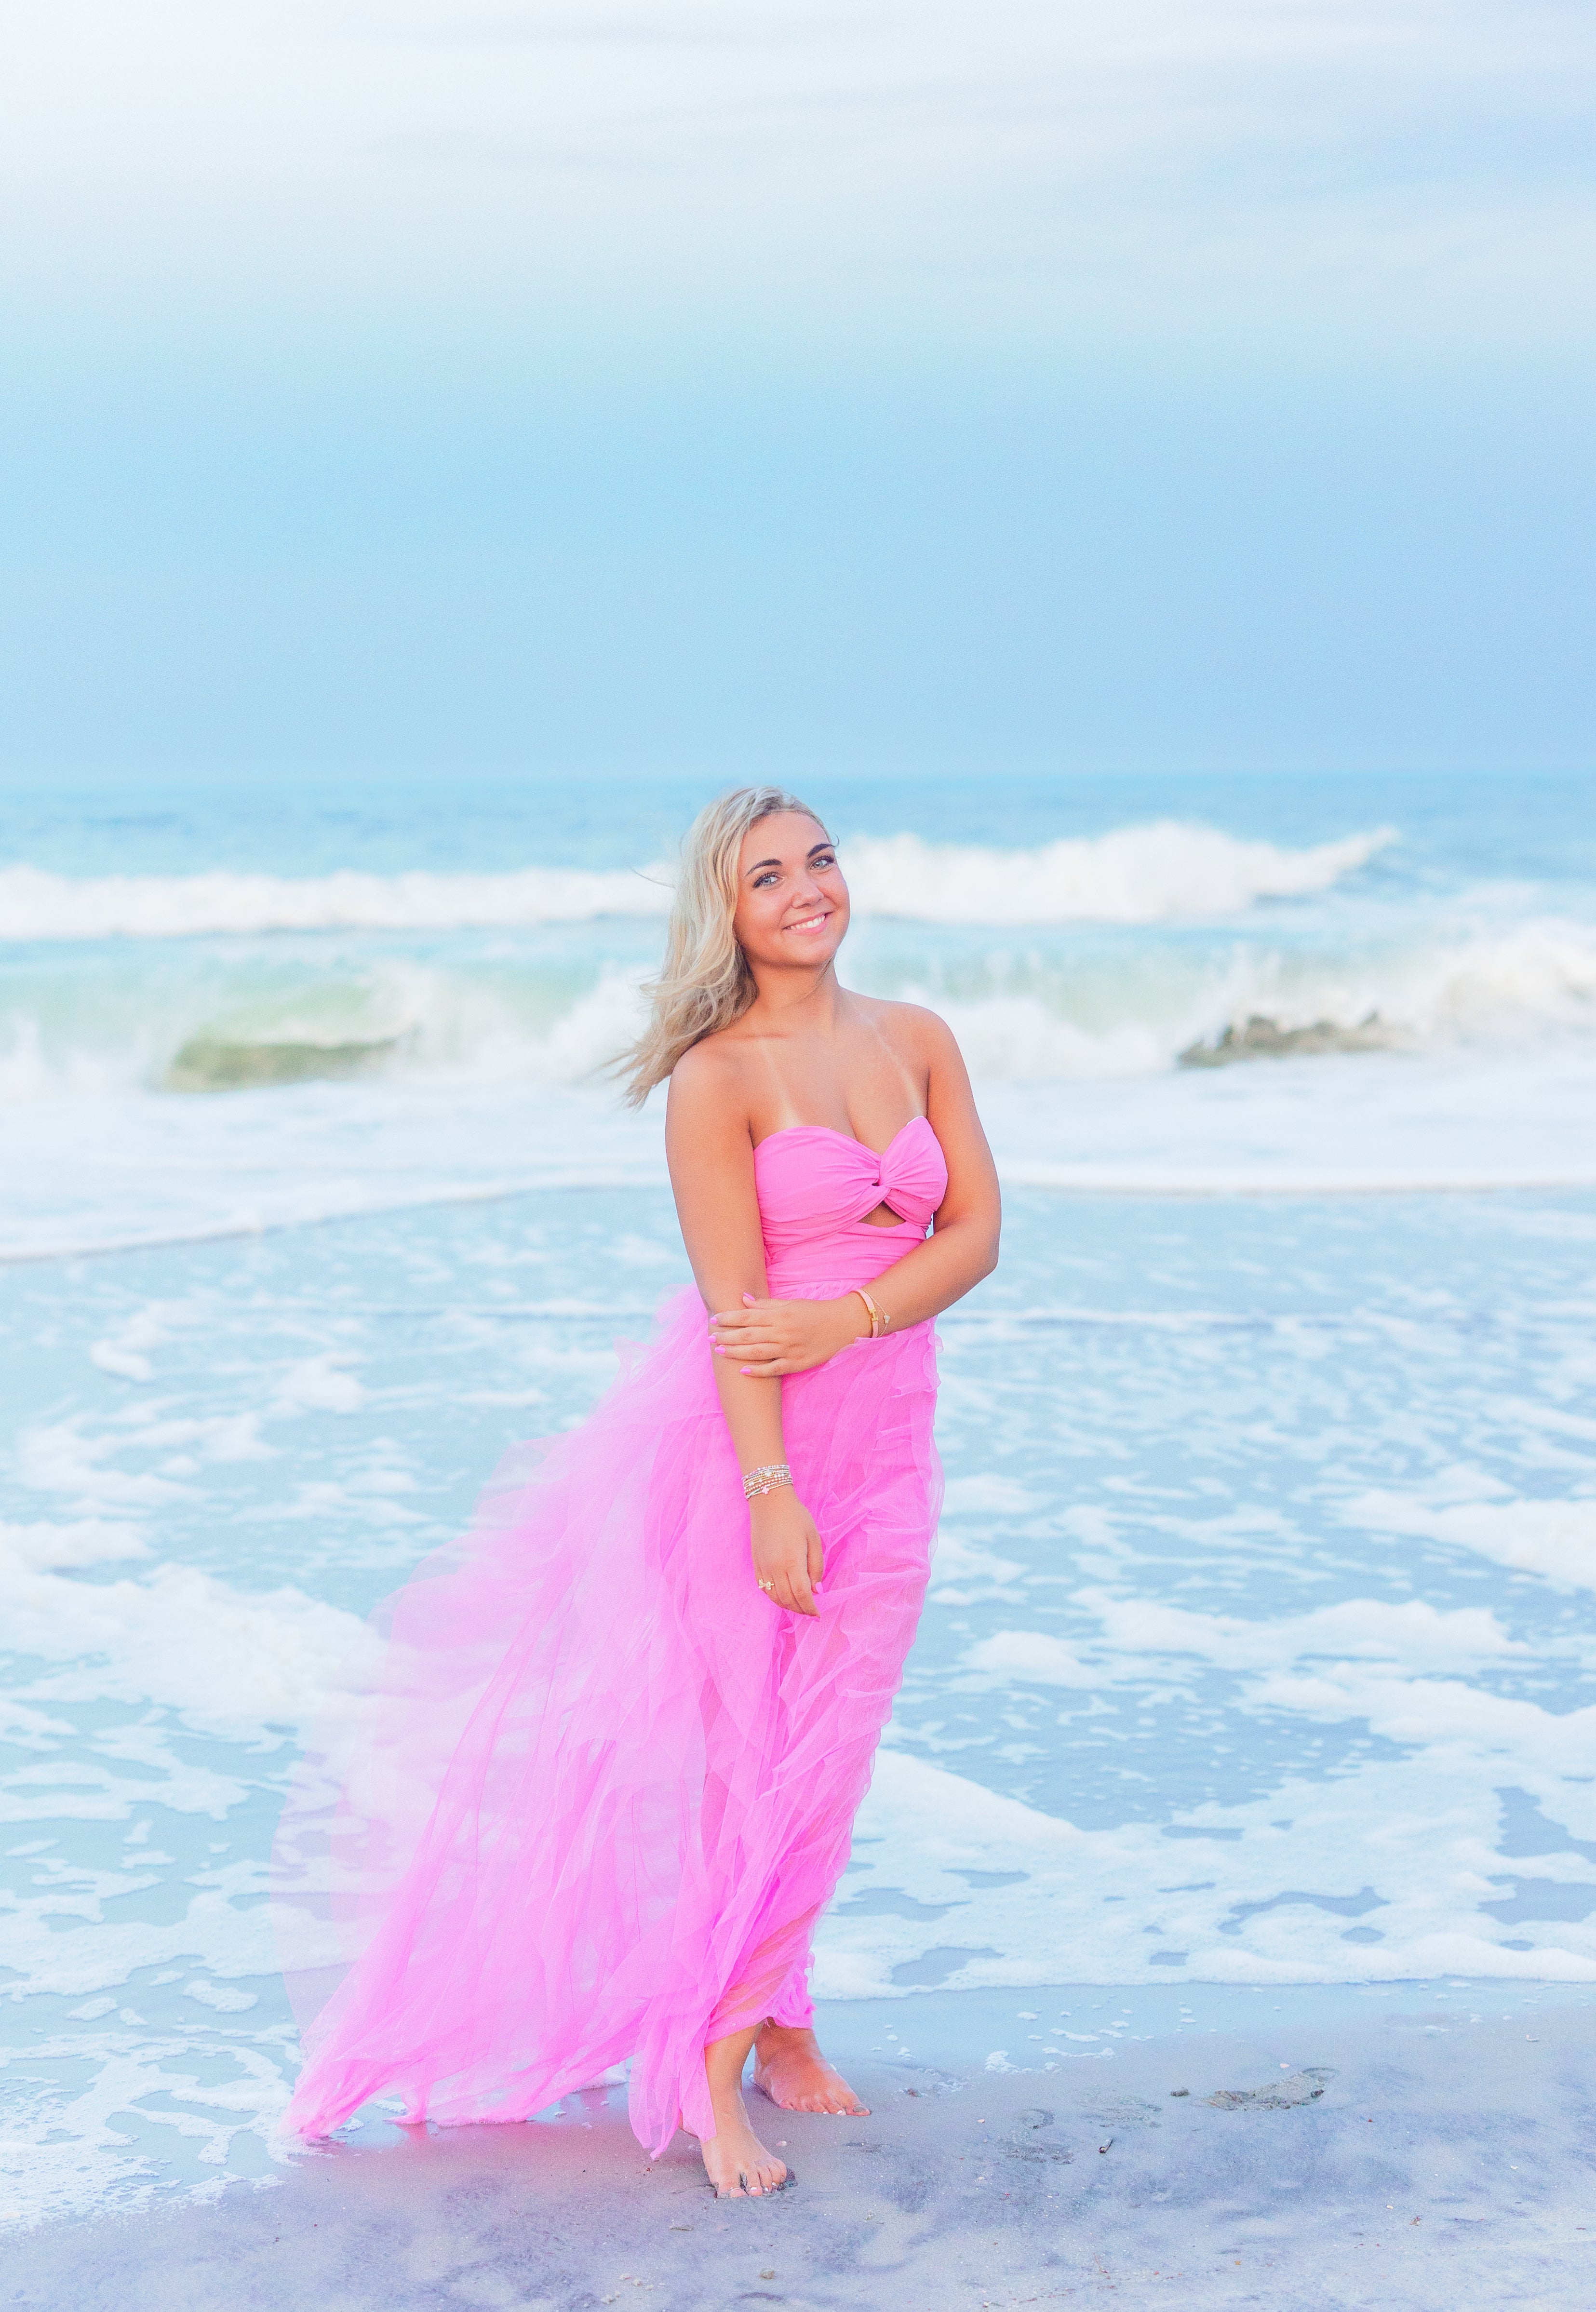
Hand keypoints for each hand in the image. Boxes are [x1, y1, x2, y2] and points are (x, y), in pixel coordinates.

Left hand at [710, 1292, 867, 1376]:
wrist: (842, 1324)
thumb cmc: (814, 1312)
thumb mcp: (791, 1303)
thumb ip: (766, 1304)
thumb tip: (743, 1299)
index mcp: (780, 1315)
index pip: (748, 1316)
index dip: (729, 1318)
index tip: (714, 1319)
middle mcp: (783, 1331)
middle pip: (748, 1335)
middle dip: (726, 1336)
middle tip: (709, 1337)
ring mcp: (790, 1349)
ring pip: (757, 1352)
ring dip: (735, 1352)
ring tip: (719, 1351)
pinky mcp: (797, 1363)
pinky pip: (774, 1369)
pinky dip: (758, 1371)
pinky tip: (742, 1370)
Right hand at [750, 1488, 824, 1615]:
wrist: (769, 1502)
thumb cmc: (796, 1517)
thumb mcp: (814, 1539)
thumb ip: (817, 1566)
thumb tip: (817, 1590)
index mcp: (792, 1561)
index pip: (802, 1594)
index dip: (810, 1608)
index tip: (818, 1614)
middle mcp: (775, 1567)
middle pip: (787, 1600)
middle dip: (800, 1610)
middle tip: (810, 1611)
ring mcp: (763, 1567)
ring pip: (774, 1598)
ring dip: (787, 1606)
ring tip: (799, 1606)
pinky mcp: (756, 1564)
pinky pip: (764, 1588)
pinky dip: (775, 1597)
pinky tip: (784, 1595)